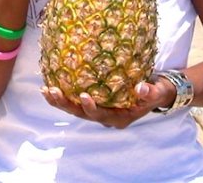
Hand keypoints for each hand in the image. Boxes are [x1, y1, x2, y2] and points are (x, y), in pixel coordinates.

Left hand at [40, 80, 167, 128]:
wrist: (154, 92)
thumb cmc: (156, 92)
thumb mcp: (157, 92)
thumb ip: (150, 92)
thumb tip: (141, 88)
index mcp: (120, 117)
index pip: (102, 115)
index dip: (91, 108)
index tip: (83, 95)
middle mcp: (107, 116)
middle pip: (83, 114)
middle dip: (67, 104)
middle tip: (53, 92)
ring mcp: (100, 109)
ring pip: (76, 109)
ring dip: (60, 101)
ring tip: (46, 91)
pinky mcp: (96, 101)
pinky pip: (76, 100)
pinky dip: (65, 93)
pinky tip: (51, 85)